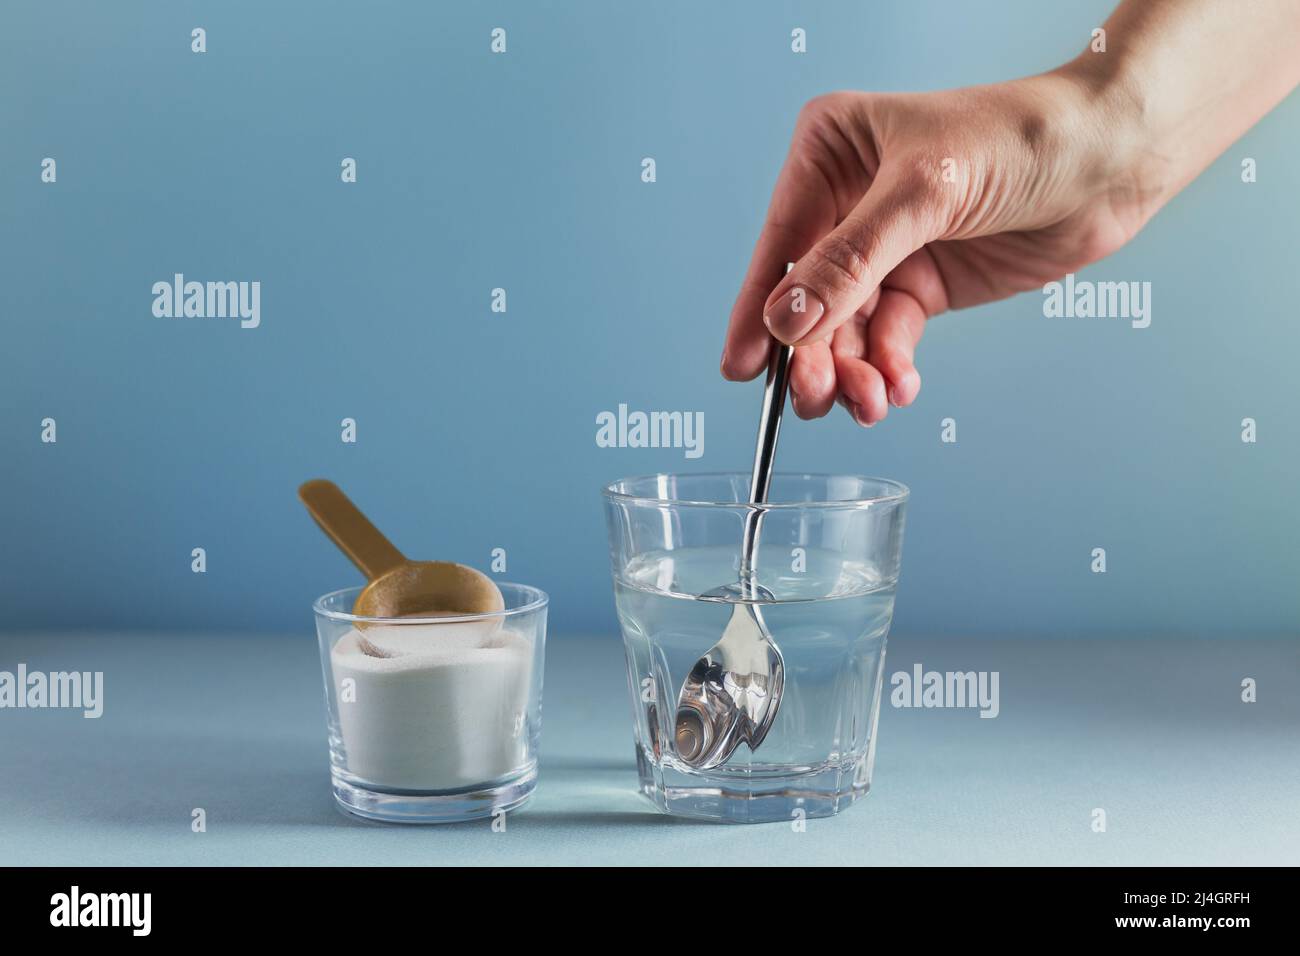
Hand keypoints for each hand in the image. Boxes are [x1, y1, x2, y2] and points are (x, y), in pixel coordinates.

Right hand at [720, 73, 1149, 425]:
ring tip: (869, 403)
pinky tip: (899, 387)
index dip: (759, 309)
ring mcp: (886, 248)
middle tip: (821, 400)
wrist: (1116, 157)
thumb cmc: (1022, 138)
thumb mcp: (923, 195)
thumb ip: (849, 263)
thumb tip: (784, 323)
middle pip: (810, 297)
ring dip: (853, 372)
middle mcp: (848, 202)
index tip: (743, 368)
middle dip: (816, 354)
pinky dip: (890, 369)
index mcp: (830, 153)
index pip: (782, 242)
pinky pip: (889, 339)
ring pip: (847, 328)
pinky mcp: (924, 285)